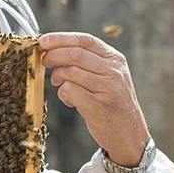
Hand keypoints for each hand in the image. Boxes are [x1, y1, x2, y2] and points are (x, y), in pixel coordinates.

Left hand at [38, 33, 149, 165]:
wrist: (130, 134)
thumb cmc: (113, 103)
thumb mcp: (109, 77)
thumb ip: (89, 62)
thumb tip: (54, 50)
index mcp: (116, 59)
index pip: (85, 40)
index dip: (61, 38)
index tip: (43, 41)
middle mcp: (114, 71)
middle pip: (75, 54)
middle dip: (53, 55)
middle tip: (44, 62)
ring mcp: (108, 88)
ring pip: (70, 72)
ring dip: (57, 76)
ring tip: (58, 83)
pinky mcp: (98, 105)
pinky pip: (69, 90)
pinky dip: (62, 93)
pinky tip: (69, 101)